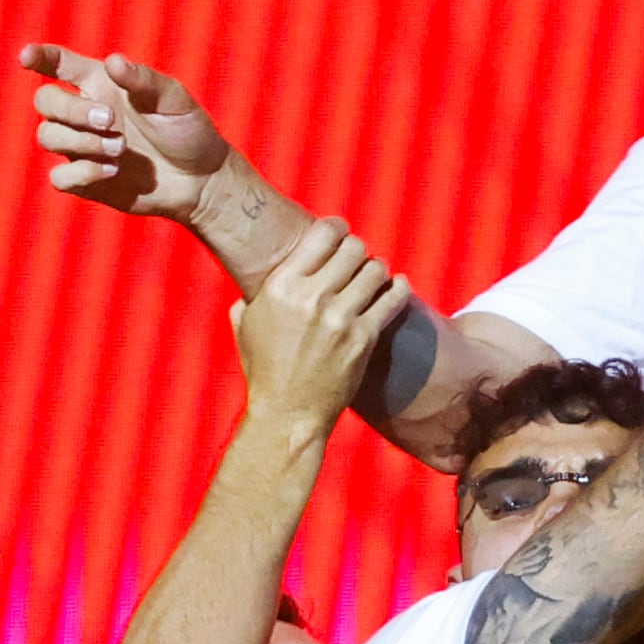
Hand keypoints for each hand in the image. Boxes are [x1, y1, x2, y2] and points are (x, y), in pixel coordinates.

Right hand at [23, 43, 233, 226]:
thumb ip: (144, 80)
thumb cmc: (188, 131)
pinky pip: (58, 177)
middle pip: (45, 101)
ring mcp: (81, 148)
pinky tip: (112, 171)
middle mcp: (84, 114)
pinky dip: (81, 172)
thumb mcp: (175, 100)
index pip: (58, 65)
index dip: (39, 57)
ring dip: (81, 141)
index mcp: (101, 85)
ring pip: (47, 136)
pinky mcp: (85, 180)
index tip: (26, 57)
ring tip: (120, 149)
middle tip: (111, 121)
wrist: (200, 180)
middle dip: (71, 110)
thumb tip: (113, 62)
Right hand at [232, 218, 411, 429]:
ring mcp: (341, 318)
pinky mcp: (364, 339)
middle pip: (353, 248)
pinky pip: (392, 299)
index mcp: (281, 287)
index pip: (322, 234)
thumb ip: (252, 293)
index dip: (336, 228)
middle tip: (356, 260)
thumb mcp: (245, 325)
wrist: (288, 414)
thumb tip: (257, 271)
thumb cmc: (264, 370)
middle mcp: (312, 297)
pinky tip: (397, 286)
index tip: (340, 234)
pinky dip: (398, 288)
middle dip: (357, 250)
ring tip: (373, 277)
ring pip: (375, 270)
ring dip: (376, 269)